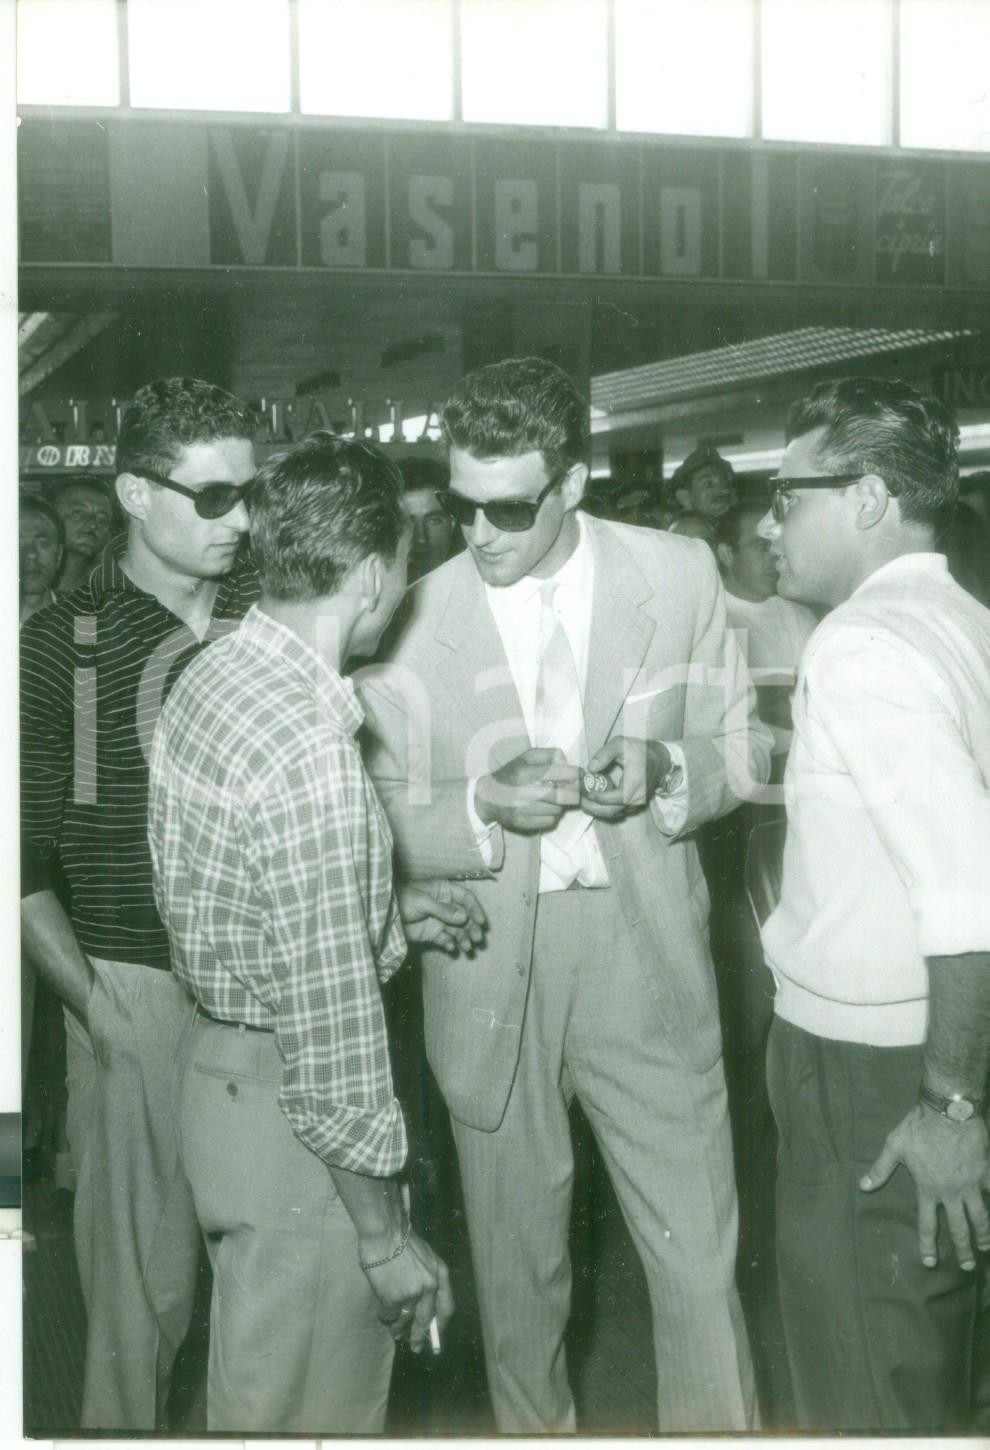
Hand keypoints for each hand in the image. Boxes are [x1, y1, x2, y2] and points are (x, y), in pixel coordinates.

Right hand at [363, 1229, 454, 1353]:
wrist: (385, 1230)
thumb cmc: (401, 1239)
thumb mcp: (425, 1256)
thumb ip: (427, 1278)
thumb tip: (422, 1305)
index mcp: (440, 1273)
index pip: (446, 1307)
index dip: (441, 1324)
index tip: (436, 1335)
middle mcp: (430, 1286)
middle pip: (427, 1320)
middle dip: (420, 1336)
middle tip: (417, 1347)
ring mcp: (412, 1294)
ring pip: (405, 1320)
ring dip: (399, 1329)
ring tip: (395, 1334)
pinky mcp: (394, 1299)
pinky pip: (389, 1316)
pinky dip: (385, 1318)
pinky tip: (383, 1316)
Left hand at [398, 880, 486, 954]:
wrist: (384, 916)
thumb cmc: (402, 900)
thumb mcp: (422, 901)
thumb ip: (443, 910)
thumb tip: (464, 917)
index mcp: (443, 891)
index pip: (465, 898)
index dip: (474, 909)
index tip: (481, 922)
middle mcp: (444, 905)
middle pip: (464, 916)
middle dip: (472, 927)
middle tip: (476, 938)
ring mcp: (439, 919)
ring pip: (457, 929)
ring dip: (464, 938)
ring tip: (467, 947)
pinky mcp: (432, 933)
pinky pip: (445, 939)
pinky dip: (450, 944)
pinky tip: (451, 948)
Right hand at [475, 747, 580, 834]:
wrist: (487, 797)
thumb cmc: (511, 774)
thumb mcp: (526, 757)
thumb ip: (549, 755)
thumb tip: (567, 763)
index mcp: (525, 772)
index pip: (558, 773)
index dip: (575, 774)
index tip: (580, 775)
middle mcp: (523, 792)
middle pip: (562, 796)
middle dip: (572, 793)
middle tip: (573, 790)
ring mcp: (522, 810)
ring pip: (557, 810)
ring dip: (560, 805)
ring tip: (553, 798)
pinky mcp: (522, 823)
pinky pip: (549, 821)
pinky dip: (552, 815)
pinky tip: (545, 808)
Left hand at [579, 738, 671, 819]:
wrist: (659, 760)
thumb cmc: (639, 751)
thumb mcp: (621, 744)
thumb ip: (604, 754)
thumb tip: (590, 768)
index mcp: (634, 784)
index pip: (612, 799)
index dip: (595, 797)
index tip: (583, 789)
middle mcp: (636, 798)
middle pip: (610, 811)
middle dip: (592, 807)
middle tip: (579, 799)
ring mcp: (637, 804)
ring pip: (613, 814)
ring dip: (597, 809)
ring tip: (584, 799)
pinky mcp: (635, 806)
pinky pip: (618, 811)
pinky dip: (605, 808)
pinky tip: (596, 799)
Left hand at [859, 1104, 989, 1269]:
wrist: (947, 1109)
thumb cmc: (918, 1127)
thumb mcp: (894, 1146)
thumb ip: (880, 1169)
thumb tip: (862, 1187)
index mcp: (927, 1188)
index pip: (926, 1224)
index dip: (928, 1245)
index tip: (931, 1263)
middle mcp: (950, 1192)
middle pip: (958, 1228)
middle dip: (963, 1250)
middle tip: (967, 1267)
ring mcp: (970, 1184)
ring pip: (980, 1217)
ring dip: (984, 1235)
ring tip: (985, 1247)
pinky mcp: (985, 1173)